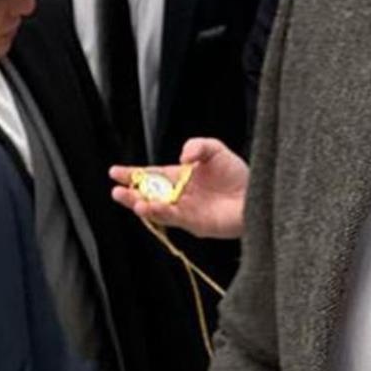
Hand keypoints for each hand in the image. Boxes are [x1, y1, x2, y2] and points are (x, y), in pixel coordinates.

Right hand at [108, 138, 249, 238]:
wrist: (256, 194)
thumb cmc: (237, 174)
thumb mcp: (215, 149)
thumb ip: (197, 146)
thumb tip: (181, 157)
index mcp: (180, 177)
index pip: (151, 175)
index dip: (133, 174)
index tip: (114, 171)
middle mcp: (179, 195)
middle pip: (149, 195)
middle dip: (131, 193)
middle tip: (116, 190)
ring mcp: (185, 211)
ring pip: (158, 210)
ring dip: (143, 206)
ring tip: (132, 200)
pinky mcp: (195, 224)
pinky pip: (174, 218)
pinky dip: (161, 213)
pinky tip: (150, 207)